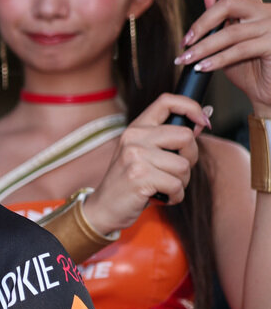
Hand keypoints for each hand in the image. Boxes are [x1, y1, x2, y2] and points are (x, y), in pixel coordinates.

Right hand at [80, 94, 205, 231]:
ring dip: (181, 182)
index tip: (203, 122)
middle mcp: (133, 138)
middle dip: (190, 157)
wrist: (104, 207)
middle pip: (186, 136)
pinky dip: (174, 196)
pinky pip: (176, 186)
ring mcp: (135, 157)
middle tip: (175, 171)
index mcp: (136, 128)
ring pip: (183, 166)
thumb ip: (169, 138)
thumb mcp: (144, 153)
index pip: (167, 101)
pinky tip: (160, 197)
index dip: (191, 107)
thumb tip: (203, 122)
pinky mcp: (139, 178)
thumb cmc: (130, 181)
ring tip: (163, 187)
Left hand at [179, 0, 270, 108]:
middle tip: (185, 40)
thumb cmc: (247, 68)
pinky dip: (216, 59)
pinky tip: (203, 67)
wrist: (267, 94)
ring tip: (186, 60)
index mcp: (256, 6)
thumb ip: (218, 13)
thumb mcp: (227, 40)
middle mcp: (267, 11)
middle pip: (230, 3)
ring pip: (229, 31)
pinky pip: (238, 49)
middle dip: (203, 21)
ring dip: (203, 47)